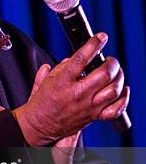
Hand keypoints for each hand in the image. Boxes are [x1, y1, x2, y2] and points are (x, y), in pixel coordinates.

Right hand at [12, 33, 129, 145]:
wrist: (39, 126)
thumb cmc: (42, 103)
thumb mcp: (46, 80)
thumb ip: (60, 67)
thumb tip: (72, 59)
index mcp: (62, 83)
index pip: (81, 59)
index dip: (93, 45)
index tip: (101, 37)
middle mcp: (77, 95)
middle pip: (104, 74)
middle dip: (111, 63)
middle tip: (109, 60)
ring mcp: (87, 107)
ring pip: (113, 90)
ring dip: (118, 77)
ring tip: (115, 72)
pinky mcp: (93, 117)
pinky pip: (116, 109)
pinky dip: (123, 99)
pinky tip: (122, 90)